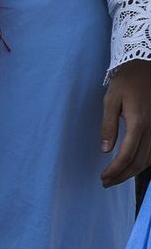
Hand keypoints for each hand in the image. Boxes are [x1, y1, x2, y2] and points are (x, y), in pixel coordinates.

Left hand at [100, 59, 150, 187]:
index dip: (114, 171)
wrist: (147, 65)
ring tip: (116, 178)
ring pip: (149, 158)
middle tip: (106, 183)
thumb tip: (105, 151)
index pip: (126, 155)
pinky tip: (132, 166)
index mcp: (139, 122)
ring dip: (133, 172)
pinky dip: (144, 162)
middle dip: (122, 176)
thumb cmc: (126, 81)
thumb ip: (108, 127)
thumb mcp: (110, 101)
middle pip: (139, 161)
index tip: (102, 178)